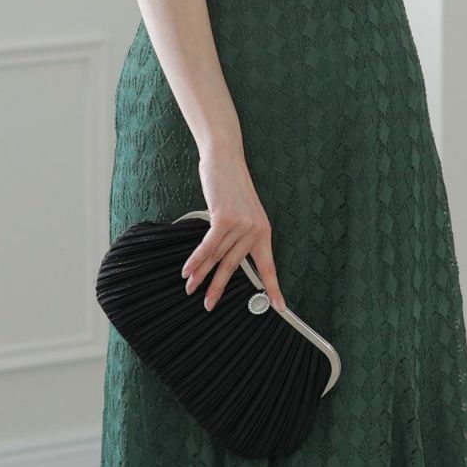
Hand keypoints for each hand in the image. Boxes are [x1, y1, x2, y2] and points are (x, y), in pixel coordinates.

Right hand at [180, 146, 286, 312]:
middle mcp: (255, 230)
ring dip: (200, 274)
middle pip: (233, 266)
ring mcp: (241, 225)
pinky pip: (208, 246)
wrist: (225, 160)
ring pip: (216, 256)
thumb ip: (237, 236)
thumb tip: (221, 260)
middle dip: (218, 288)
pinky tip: (187, 271)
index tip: (280, 307)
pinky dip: (196, 260)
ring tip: (190, 289)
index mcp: (264, 232)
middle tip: (209, 305)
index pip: (269, 266)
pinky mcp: (225, 219)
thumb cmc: (230, 187)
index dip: (273, 288)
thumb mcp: (241, 213)